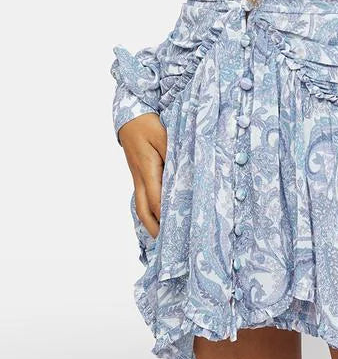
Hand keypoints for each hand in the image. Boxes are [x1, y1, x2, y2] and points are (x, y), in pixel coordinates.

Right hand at [118, 113, 166, 238]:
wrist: (130, 116)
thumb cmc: (148, 124)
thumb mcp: (164, 135)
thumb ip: (175, 153)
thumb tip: (185, 171)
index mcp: (146, 170)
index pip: (156, 200)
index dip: (166, 216)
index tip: (178, 228)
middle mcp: (140, 178)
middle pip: (144, 210)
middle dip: (155, 227)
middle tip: (168, 242)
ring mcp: (137, 177)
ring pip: (141, 206)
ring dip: (150, 221)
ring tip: (163, 236)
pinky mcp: (139, 175)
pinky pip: (143, 197)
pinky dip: (150, 210)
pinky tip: (159, 216)